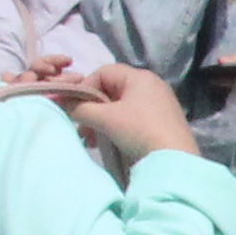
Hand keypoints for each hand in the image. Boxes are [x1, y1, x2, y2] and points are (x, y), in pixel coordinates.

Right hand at [36, 56, 199, 162]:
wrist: (175, 161)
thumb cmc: (139, 131)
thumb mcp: (105, 118)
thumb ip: (80, 108)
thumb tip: (60, 103)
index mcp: (140, 77)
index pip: (103, 72)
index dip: (85, 88)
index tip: (75, 107)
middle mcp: (151, 86)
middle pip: (110, 90)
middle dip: (92, 109)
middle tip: (81, 128)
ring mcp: (158, 104)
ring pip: (119, 107)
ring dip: (101, 121)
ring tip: (91, 139)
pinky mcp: (161, 122)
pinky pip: (131, 118)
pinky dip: (115, 127)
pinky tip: (105, 143)